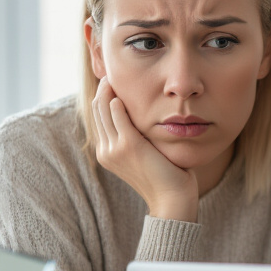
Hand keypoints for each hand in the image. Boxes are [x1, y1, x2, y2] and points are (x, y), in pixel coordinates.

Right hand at [92, 78, 198, 221]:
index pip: (99, 117)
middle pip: (98, 110)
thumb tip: (144, 118)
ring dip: (109, 90)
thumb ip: (140, 136)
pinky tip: (122, 90)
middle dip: (103, 89)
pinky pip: (117, 115)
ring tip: (116, 75)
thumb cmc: (167, 176)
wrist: (172, 198)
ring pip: (104, 109)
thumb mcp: (147, 153)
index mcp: (108, 153)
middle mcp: (106, 151)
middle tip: (111, 72)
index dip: (103, 97)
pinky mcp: (129, 146)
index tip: (112, 81)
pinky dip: (118, 100)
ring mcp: (115, 149)